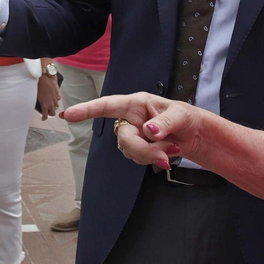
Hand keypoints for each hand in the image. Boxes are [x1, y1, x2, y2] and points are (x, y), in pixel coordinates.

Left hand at [36, 74, 59, 120]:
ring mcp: (56, 99)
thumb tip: (40, 105)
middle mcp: (51, 104)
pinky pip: (57, 99)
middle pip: (53, 113)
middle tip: (47, 111)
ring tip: (49, 102)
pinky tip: (52, 95)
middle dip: (50, 113)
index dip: (44, 118)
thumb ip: (39, 102)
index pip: (45, 116)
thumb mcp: (37, 96)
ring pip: (56, 106)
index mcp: (45, 105)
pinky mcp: (58, 94)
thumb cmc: (39, 86)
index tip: (43, 118)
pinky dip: (55, 99)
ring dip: (53, 106)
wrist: (46, 78)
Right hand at [61, 92, 207, 170]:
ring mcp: (132, 135)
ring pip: (129, 151)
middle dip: (144, 150)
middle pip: (123, 138)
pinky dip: (153, 160)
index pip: (107, 105)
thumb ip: (165, 123)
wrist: (194, 135)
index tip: (68, 115)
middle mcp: (130, 118)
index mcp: (135, 103)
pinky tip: (166, 155)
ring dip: (151, 155)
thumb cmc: (186, 117)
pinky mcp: (137, 148)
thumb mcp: (181, 115)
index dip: (86, 110)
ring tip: (172, 148)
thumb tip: (149, 130)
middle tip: (166, 154)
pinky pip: (137, 159)